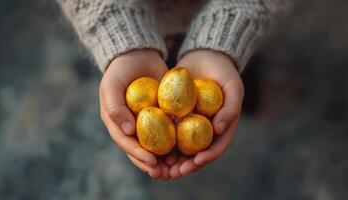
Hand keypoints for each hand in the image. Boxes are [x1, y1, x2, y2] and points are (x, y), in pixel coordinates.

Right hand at [99, 50, 170, 179]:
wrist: (138, 55)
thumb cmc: (120, 70)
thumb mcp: (111, 86)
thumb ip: (114, 107)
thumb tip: (126, 131)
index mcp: (117, 123)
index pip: (127, 144)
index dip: (138, 156)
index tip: (152, 162)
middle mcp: (131, 127)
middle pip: (142, 150)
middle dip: (153, 165)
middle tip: (166, 174)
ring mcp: (147, 122)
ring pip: (156, 145)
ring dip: (165, 159)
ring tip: (177, 169)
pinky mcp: (162, 115)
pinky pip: (169, 131)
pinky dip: (176, 142)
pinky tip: (186, 150)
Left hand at [168, 50, 243, 178]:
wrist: (206, 55)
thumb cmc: (224, 72)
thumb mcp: (233, 87)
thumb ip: (231, 107)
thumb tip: (220, 129)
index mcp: (222, 127)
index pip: (216, 147)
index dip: (207, 157)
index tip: (196, 162)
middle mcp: (205, 128)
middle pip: (197, 152)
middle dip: (186, 165)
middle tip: (174, 172)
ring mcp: (190, 122)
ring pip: (181, 146)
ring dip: (172, 159)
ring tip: (161, 167)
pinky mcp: (176, 115)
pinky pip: (168, 130)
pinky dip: (161, 140)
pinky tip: (151, 146)